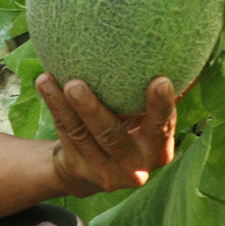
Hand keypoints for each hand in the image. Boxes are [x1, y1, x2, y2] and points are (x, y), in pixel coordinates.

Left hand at [36, 74, 177, 197]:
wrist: (94, 172)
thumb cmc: (130, 131)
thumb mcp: (147, 123)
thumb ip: (156, 99)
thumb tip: (179, 53)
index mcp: (158, 150)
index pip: (162, 126)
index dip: (161, 106)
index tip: (161, 80)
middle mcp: (133, 166)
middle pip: (111, 135)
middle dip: (91, 110)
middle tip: (75, 84)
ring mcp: (103, 171)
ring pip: (80, 133)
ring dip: (61, 104)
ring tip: (47, 79)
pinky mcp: (78, 167)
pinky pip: (65, 132)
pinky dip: (54, 106)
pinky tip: (45, 83)